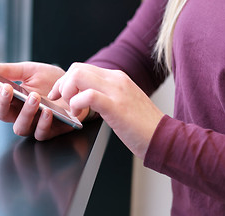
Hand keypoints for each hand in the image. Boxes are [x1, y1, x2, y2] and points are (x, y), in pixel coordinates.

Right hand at [0, 62, 89, 140]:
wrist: (77, 87)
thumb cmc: (52, 81)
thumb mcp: (30, 71)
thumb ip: (9, 71)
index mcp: (13, 99)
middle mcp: (20, 113)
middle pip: (3, 115)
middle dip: (2, 102)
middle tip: (8, 88)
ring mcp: (34, 123)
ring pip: (20, 127)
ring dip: (25, 112)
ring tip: (34, 97)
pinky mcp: (50, 131)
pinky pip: (41, 133)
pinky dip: (43, 123)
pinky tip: (47, 111)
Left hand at [48, 63, 163, 158]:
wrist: (165, 138)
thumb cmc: (143, 126)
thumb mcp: (123, 102)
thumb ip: (106, 95)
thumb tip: (85, 97)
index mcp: (117, 78)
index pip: (82, 68)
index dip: (65, 81)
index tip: (59, 96)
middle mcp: (116, 79)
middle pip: (76, 68)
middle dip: (62, 86)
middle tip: (62, 103)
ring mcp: (117, 91)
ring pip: (78, 76)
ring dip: (68, 93)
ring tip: (74, 110)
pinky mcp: (116, 106)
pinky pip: (87, 96)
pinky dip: (76, 105)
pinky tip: (80, 117)